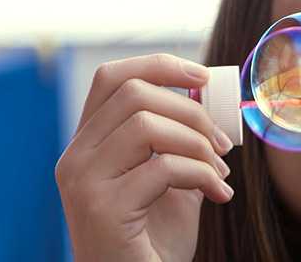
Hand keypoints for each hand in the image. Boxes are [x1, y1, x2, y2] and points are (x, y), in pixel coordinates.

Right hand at [55, 54, 234, 261]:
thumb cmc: (157, 234)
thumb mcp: (173, 176)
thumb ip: (182, 139)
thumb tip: (212, 99)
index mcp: (91, 141)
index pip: (112, 77)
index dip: (159, 66)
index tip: (201, 77)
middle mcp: (77, 155)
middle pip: (134, 93)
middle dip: (192, 111)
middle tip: (223, 143)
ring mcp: (83, 181)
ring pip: (146, 125)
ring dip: (199, 145)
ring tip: (221, 172)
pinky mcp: (101, 208)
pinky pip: (162, 168)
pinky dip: (202, 176)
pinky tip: (220, 195)